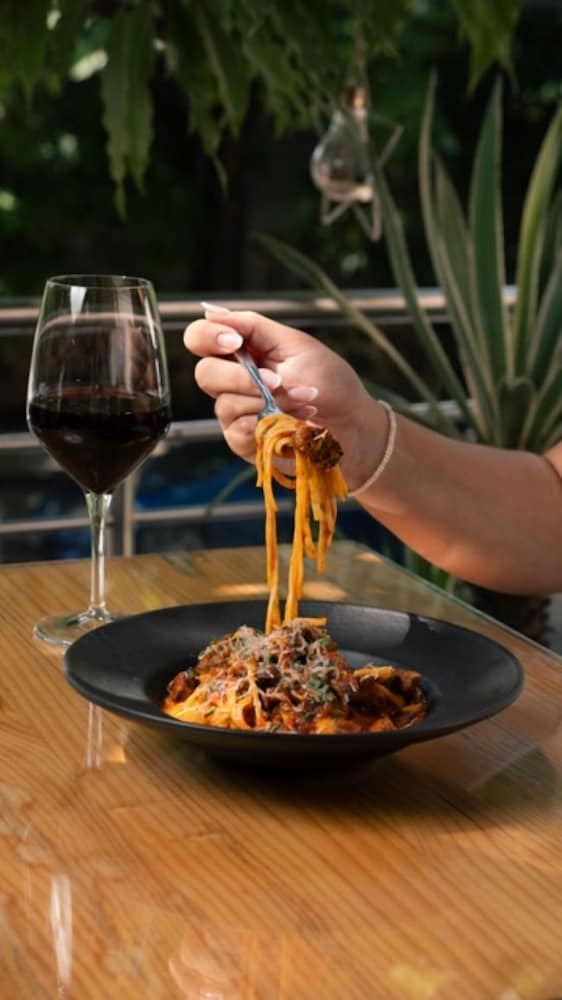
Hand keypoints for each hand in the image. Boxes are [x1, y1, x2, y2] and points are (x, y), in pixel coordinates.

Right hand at [183, 308, 384, 489]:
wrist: (352, 422)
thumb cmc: (328, 380)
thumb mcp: (294, 344)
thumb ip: (252, 326)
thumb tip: (210, 310)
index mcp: (241, 350)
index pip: (199, 338)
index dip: (208, 337)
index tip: (236, 342)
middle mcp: (231, 380)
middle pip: (204, 374)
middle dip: (240, 378)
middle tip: (277, 382)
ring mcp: (236, 412)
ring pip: (224, 404)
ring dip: (267, 402)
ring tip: (301, 401)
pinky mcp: (245, 441)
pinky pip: (237, 432)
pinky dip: (265, 425)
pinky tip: (290, 422)